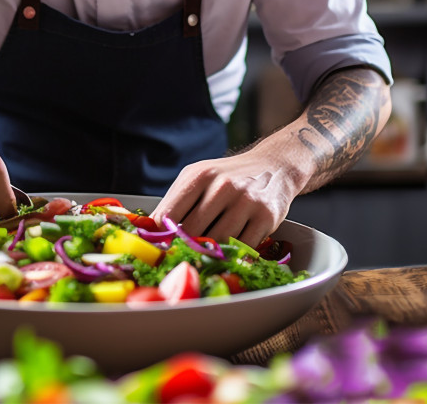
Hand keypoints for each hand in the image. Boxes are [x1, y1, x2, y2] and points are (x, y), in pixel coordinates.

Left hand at [150, 145, 303, 247]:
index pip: (169, 214)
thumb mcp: (199, 177)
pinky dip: (233, 256)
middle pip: (191, 233)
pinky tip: (229, 254)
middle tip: (182, 260)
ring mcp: (245, 201)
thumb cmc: (228, 176)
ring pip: (217, 243)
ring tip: (206, 258)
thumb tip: (152, 233)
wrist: (273, 166)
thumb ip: (177, 201)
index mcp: (200, 175)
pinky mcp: (266, 217)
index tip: (159, 250)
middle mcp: (222, 186)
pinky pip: (242, 249)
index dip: (161, 237)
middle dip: (185, 248)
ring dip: (210, 254)